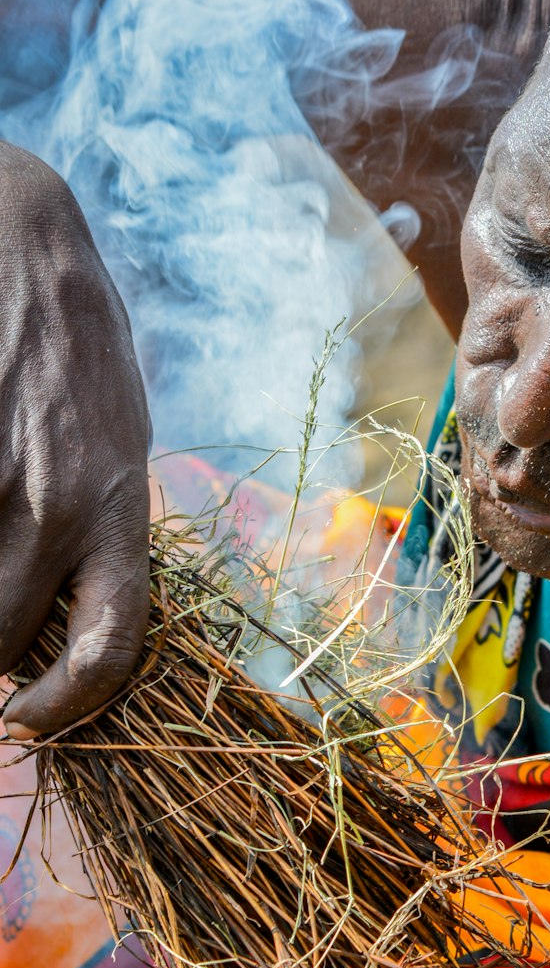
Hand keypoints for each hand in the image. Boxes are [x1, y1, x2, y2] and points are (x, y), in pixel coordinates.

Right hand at [0, 142, 149, 736]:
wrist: (20, 242)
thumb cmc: (76, 347)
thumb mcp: (120, 440)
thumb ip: (101, 526)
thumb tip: (73, 611)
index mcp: (118, 507)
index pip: (113, 646)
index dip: (71, 708)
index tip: (34, 725)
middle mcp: (56, 505)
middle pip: (3, 644)